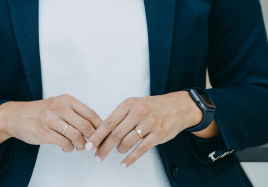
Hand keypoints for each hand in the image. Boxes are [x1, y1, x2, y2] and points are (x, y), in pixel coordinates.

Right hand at [0, 94, 102, 151]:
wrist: (15, 116)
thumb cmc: (40, 112)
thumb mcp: (58, 104)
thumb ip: (75, 112)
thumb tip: (95, 125)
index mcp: (66, 99)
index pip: (91, 113)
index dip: (100, 126)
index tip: (103, 134)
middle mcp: (60, 107)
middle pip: (86, 126)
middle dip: (92, 139)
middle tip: (92, 144)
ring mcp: (51, 120)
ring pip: (77, 136)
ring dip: (81, 145)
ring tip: (79, 146)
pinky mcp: (45, 133)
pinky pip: (65, 144)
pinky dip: (69, 148)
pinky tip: (67, 147)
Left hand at [85, 92, 201, 167]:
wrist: (177, 107)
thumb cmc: (152, 107)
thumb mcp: (135, 104)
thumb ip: (120, 116)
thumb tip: (101, 132)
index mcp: (129, 104)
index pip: (108, 121)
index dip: (97, 135)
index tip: (89, 145)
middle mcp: (138, 112)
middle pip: (115, 134)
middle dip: (104, 147)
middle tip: (98, 156)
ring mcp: (149, 123)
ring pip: (127, 142)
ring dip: (119, 150)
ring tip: (117, 152)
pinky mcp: (158, 134)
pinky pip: (140, 150)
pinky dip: (130, 159)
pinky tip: (124, 163)